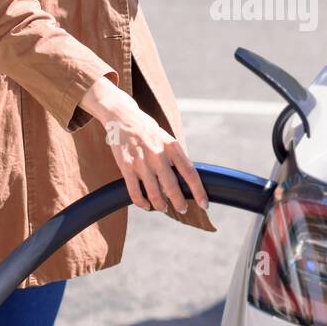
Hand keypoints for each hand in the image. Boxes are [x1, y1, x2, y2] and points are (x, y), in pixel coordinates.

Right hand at [79, 75, 208, 212]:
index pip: (190, 173)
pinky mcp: (126, 167)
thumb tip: (187, 179)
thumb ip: (176, 157)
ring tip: (164, 208)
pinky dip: (141, 203)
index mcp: (172, 147)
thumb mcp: (167, 139)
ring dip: (161, 205)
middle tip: (183, 208)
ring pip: (154, 193)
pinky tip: (146, 205)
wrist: (122, 117)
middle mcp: (158, 155)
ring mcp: (141, 162)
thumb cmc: (148, 131)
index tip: (204, 204)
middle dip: (180, 202)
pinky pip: (135, 192)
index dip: (199, 192)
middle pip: (172, 187)